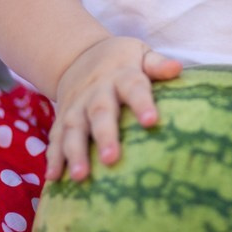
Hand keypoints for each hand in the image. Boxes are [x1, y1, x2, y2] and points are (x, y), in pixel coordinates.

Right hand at [45, 37, 181, 181]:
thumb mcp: (141, 53)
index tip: (151, 121)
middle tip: (112, 159)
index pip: (133, 87)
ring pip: (74, 128)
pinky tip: (54, 178)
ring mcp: (76, 106)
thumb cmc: (122, 60)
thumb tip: (177, 67)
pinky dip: (53, 157)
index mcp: (121, 75)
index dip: (141, 103)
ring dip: (75, 152)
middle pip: (100, 112)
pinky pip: (56, 138)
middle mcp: (96, 92)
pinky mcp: (62, 118)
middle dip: (104, 136)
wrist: (79, 54)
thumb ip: (158, 64)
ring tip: (81, 176)